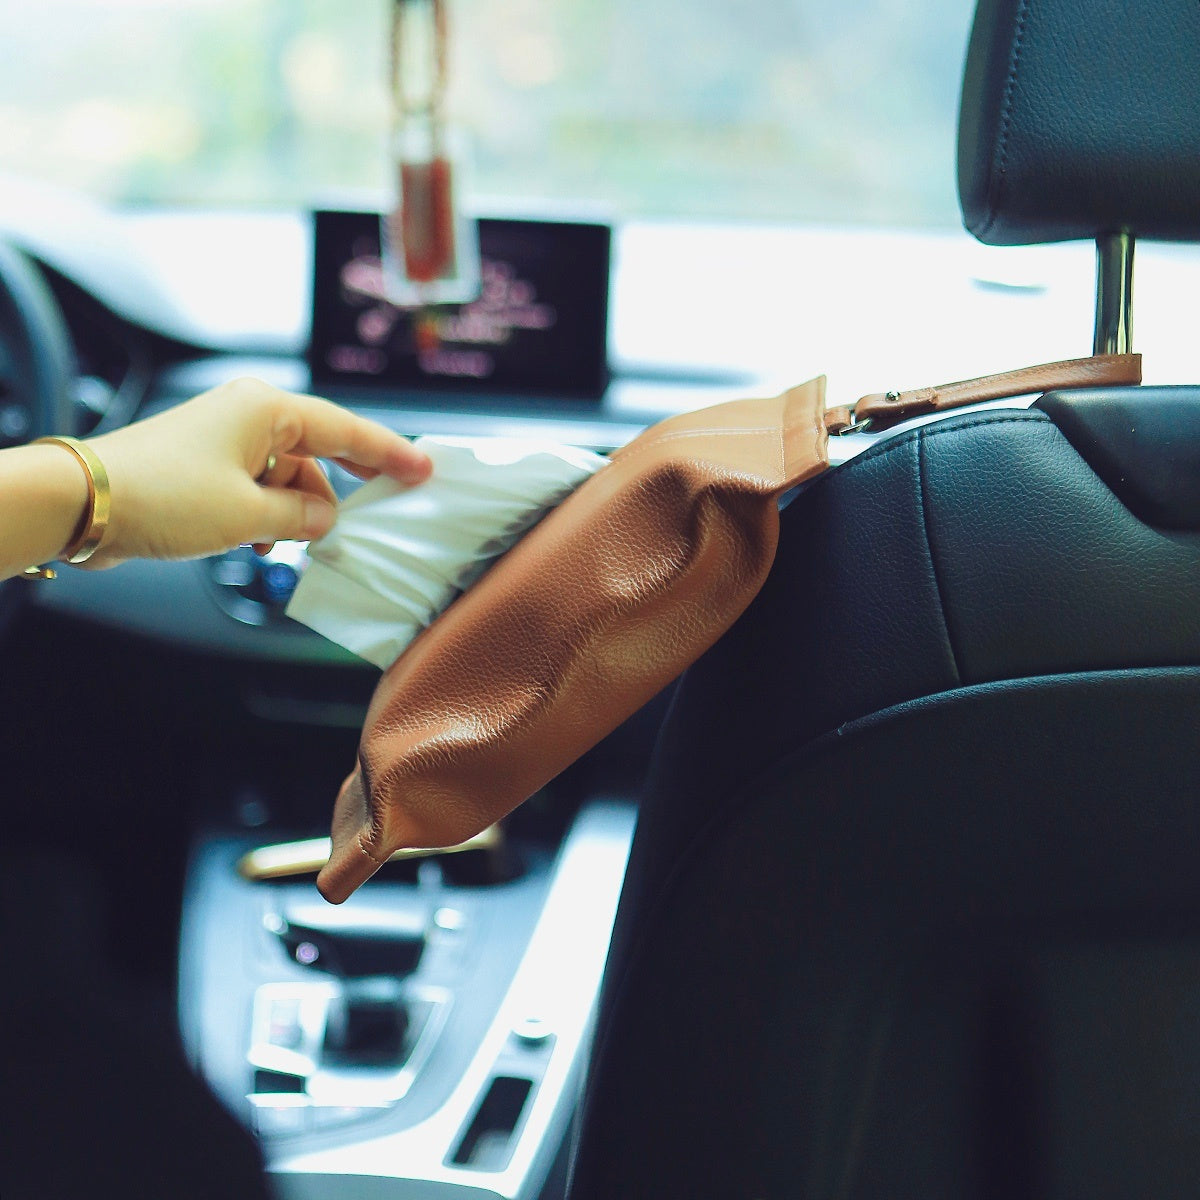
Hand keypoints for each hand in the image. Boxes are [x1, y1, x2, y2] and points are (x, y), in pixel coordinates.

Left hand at [84, 378, 430, 566]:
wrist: (85, 503)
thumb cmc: (165, 495)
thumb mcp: (250, 515)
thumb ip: (302, 519)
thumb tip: (326, 522)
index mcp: (267, 410)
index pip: (348, 430)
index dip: (390, 453)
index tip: (424, 470)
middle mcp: (249, 417)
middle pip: (319, 453)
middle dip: (340, 490)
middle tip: (379, 510)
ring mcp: (226, 441)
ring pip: (287, 478)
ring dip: (295, 514)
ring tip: (290, 544)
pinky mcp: (206, 466)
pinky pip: (258, 489)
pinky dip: (267, 517)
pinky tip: (260, 544)